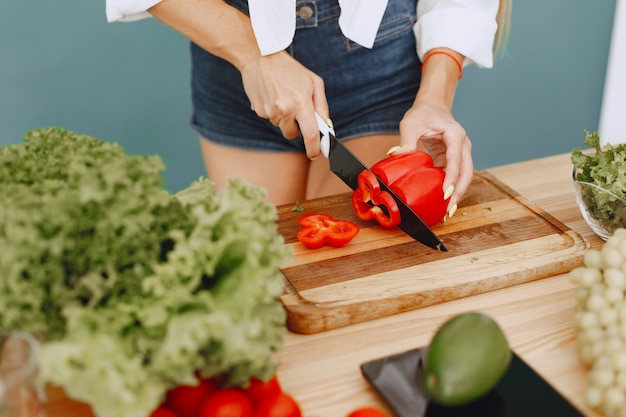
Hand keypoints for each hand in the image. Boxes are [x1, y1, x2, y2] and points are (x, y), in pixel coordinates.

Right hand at [240, 51, 328, 158]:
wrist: (260, 57)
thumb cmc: (290, 69)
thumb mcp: (313, 82)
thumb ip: (321, 106)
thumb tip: (326, 126)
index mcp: (301, 102)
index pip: (310, 134)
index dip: (314, 148)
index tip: (315, 153)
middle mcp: (285, 110)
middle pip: (292, 135)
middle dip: (297, 129)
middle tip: (297, 112)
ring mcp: (270, 112)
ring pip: (281, 126)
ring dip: (285, 118)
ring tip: (283, 97)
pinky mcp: (259, 111)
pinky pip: (271, 119)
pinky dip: (274, 111)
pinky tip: (273, 96)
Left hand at [394, 98, 472, 215]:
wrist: (432, 106)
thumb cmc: (423, 112)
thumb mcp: (411, 123)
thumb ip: (406, 139)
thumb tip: (395, 155)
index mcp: (455, 135)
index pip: (456, 159)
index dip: (452, 177)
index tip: (446, 193)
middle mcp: (462, 145)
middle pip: (466, 172)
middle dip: (459, 192)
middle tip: (449, 210)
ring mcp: (461, 153)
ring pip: (464, 176)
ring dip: (457, 194)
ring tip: (447, 211)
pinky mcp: (454, 159)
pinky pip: (455, 176)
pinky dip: (451, 188)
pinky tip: (442, 201)